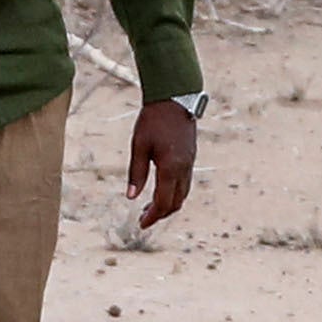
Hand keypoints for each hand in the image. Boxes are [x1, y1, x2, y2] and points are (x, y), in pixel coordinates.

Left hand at [127, 97, 197, 230]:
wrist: (174, 97)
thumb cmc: (153, 119)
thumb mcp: (139, 146)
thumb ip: (136, 173)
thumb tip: (131, 197)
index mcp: (171, 168)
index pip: (164, 202)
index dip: (152, 216)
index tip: (141, 224)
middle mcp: (184, 168)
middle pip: (176, 202)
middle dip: (160, 213)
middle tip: (143, 218)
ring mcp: (190, 163)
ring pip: (183, 194)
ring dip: (168, 204)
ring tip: (150, 207)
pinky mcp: (190, 156)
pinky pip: (185, 183)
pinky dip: (174, 193)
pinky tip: (161, 190)